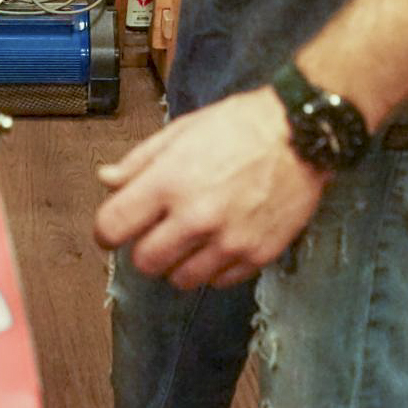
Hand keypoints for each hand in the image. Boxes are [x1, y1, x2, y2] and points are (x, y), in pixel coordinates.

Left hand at [94, 87, 329, 289]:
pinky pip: (219, 281)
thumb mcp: (182, 131)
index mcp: (169, 181)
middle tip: (158, 231)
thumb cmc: (241, 126)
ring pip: (180, 280)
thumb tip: (107, 180)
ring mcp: (228, 241)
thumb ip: (140, 161)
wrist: (301, 134)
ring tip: (193, 237)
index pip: (112, 226)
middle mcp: (196, 217)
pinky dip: (214, 267)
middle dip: (145, 248)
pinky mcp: (257, 256)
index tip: (112, 230)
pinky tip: (221, 240)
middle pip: (145, 262)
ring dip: (179, 262)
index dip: (106, 231)